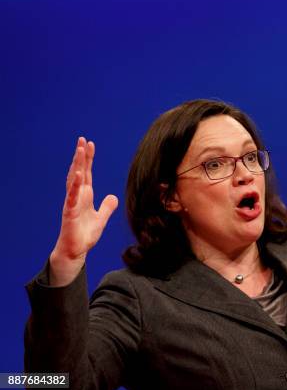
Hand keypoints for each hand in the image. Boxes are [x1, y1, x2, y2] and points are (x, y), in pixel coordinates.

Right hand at [49, 137, 118, 285]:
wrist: (76, 250)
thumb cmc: (85, 234)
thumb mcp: (101, 218)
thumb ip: (107, 207)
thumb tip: (113, 197)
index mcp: (85, 195)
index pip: (87, 173)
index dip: (88, 159)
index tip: (90, 144)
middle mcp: (77, 196)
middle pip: (79, 171)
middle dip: (81, 156)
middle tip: (82, 139)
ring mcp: (72, 202)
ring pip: (74, 180)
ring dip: (76, 164)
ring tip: (79, 150)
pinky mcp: (70, 212)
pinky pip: (72, 196)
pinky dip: (75, 185)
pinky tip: (77, 174)